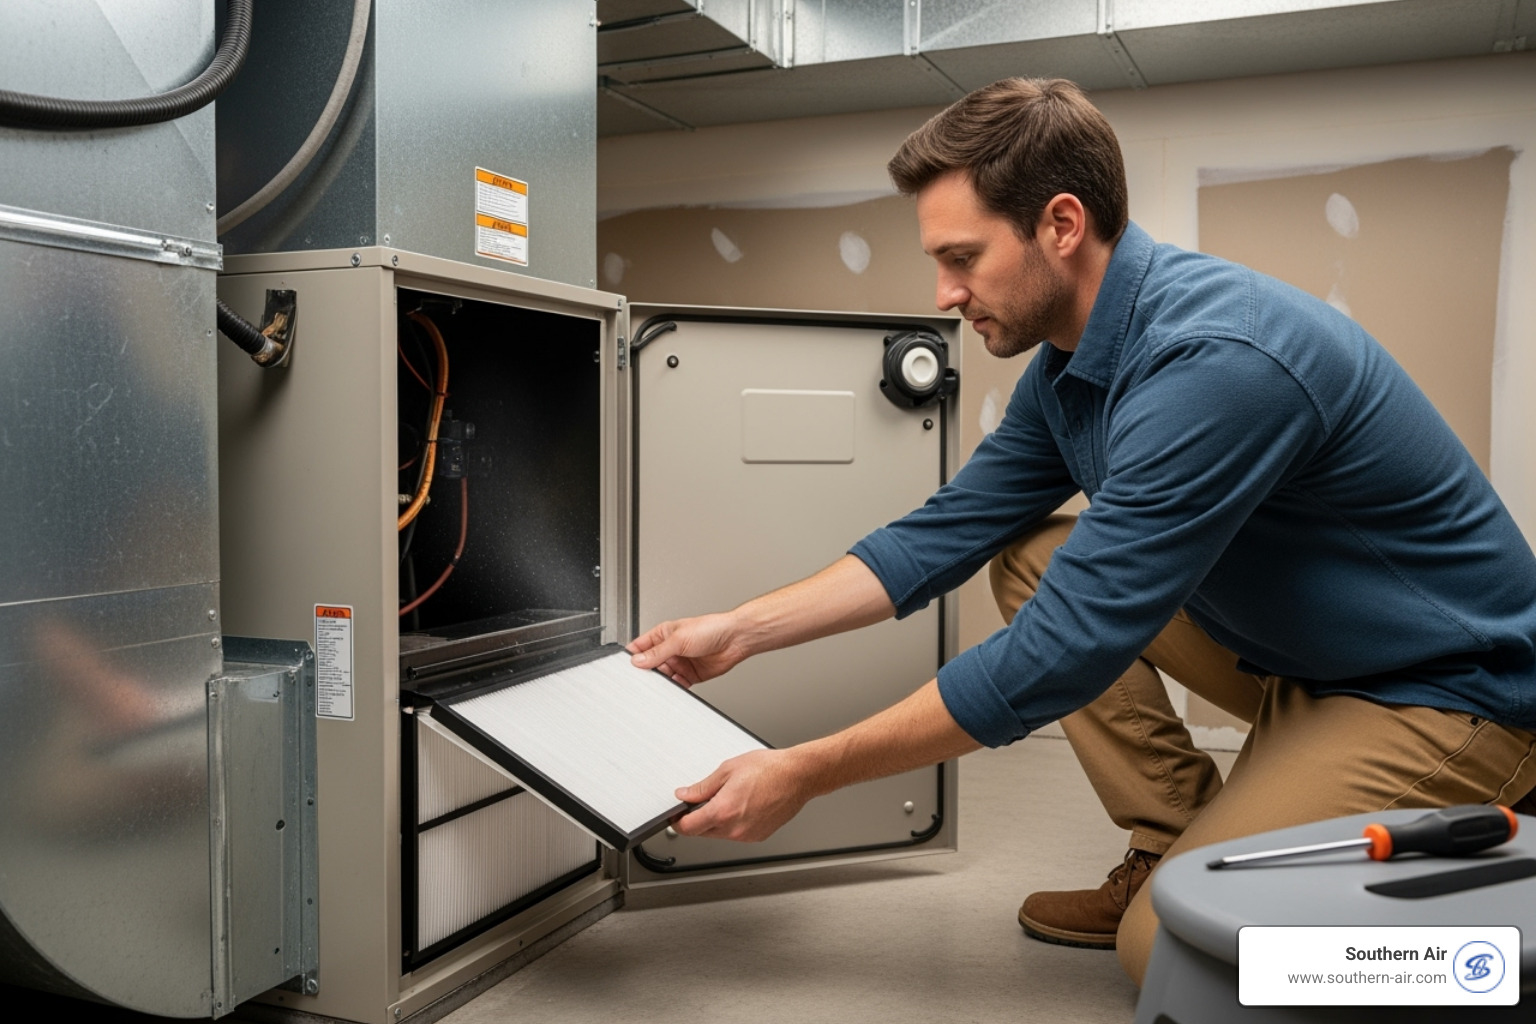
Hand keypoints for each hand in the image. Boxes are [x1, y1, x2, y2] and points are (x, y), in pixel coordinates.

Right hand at [627, 612, 750, 685]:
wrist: (735, 639)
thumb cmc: (711, 628)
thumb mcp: (678, 639)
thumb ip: (657, 652)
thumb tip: (638, 660)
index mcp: (663, 634)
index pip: (641, 647)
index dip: (632, 657)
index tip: (625, 668)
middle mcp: (671, 649)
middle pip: (651, 665)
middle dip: (647, 673)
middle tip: (643, 680)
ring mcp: (680, 662)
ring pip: (663, 677)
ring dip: (661, 682)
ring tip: (660, 685)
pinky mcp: (690, 675)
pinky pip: (678, 685)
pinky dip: (674, 689)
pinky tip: (674, 688)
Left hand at [670, 748, 815, 841]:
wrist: (797, 776)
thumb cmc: (769, 770)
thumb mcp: (728, 770)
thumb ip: (702, 787)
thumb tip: (685, 795)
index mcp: (723, 811)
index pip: (688, 828)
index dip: (678, 821)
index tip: (677, 815)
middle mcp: (734, 829)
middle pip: (702, 832)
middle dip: (697, 818)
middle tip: (703, 800)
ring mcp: (747, 835)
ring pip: (719, 834)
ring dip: (716, 821)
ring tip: (730, 798)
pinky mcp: (758, 836)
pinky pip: (736, 833)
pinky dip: (733, 823)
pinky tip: (743, 805)